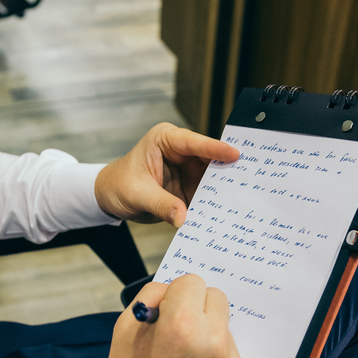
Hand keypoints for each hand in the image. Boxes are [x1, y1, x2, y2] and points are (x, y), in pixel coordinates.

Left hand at [95, 123, 239, 227]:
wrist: (109, 197)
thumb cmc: (118, 185)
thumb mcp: (137, 194)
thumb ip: (161, 204)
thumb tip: (183, 218)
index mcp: (164, 140)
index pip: (193, 142)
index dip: (215, 148)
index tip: (234, 154)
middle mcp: (179, 151)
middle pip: (209, 158)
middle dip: (225, 169)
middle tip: (248, 178)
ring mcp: (186, 169)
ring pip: (211, 177)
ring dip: (222, 189)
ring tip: (241, 198)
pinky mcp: (189, 187)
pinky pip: (206, 194)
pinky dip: (214, 202)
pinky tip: (227, 210)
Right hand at [99, 275, 251, 357]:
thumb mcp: (124, 328)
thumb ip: (151, 297)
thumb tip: (174, 289)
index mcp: (182, 324)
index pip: (193, 282)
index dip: (177, 295)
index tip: (169, 311)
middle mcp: (213, 341)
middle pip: (217, 298)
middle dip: (198, 308)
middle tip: (179, 331)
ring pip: (225, 327)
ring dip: (209, 335)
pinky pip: (233, 353)